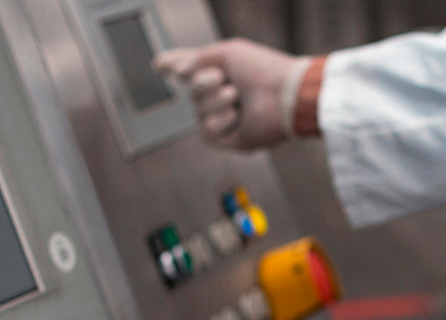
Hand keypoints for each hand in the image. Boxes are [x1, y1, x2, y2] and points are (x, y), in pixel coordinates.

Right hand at [154, 39, 308, 148]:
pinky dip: (219, 121)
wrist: (285, 95)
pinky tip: (236, 116)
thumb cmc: (263, 71)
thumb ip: (196, 59)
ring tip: (236, 96)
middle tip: (222, 79)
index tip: (159, 66)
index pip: (193, 70)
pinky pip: (208, 132)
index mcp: (225, 72)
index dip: (175, 66)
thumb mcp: (227, 54)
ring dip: (213, 101)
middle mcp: (225, 96)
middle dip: (201, 84)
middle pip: (192, 92)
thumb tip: (176, 73)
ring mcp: (229, 118)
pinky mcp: (232, 139)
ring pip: (198, 112)